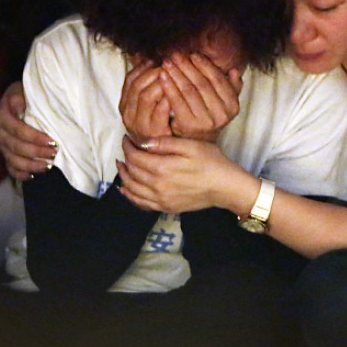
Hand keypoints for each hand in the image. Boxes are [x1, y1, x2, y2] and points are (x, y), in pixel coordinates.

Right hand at [0, 81, 56, 180]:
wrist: (18, 100)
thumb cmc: (24, 95)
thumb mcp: (22, 90)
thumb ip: (19, 98)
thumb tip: (20, 108)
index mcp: (2, 117)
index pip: (18, 130)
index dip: (35, 138)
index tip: (52, 141)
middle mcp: (0, 133)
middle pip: (17, 147)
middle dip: (37, 152)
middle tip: (55, 153)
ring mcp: (2, 146)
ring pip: (14, 161)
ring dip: (32, 165)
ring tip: (48, 165)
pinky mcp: (6, 155)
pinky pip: (11, 169)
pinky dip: (21, 175)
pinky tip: (33, 175)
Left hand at [116, 135, 241, 213]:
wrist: (225, 187)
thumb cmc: (211, 162)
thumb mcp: (191, 145)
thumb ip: (165, 143)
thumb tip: (143, 142)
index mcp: (162, 168)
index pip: (135, 156)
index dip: (128, 146)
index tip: (127, 138)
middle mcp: (157, 185)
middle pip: (132, 171)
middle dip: (125, 159)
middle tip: (125, 150)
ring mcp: (161, 199)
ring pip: (132, 188)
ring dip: (124, 176)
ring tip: (121, 166)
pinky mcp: (166, 207)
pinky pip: (141, 203)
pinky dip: (130, 196)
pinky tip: (125, 189)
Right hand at [119, 57, 170, 144]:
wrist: (165, 153)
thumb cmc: (160, 125)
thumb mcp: (149, 105)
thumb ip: (146, 84)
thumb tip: (145, 56)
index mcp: (125, 106)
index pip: (130, 80)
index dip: (143, 67)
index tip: (156, 59)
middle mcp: (129, 115)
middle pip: (137, 85)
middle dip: (153, 72)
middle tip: (168, 66)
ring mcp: (140, 124)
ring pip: (145, 95)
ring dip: (160, 83)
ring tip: (172, 76)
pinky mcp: (154, 132)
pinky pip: (159, 111)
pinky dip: (167, 99)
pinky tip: (176, 93)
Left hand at [159, 52, 241, 141]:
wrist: (197, 143)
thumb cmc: (208, 118)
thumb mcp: (224, 104)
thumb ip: (231, 87)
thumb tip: (234, 70)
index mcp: (232, 106)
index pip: (218, 79)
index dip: (205, 65)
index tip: (192, 55)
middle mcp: (221, 114)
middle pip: (202, 83)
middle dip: (187, 67)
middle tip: (175, 55)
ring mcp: (205, 121)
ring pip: (189, 90)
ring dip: (176, 74)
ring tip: (167, 63)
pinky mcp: (188, 124)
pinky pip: (177, 101)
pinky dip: (169, 87)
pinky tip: (162, 77)